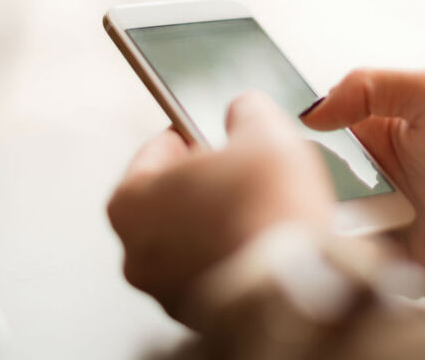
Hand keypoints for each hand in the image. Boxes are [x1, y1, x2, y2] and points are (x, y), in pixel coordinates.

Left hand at [108, 91, 332, 327]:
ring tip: (260, 209)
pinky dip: (232, 255)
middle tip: (244, 172)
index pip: (157, 149)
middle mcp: (136, 250)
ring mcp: (165, 287)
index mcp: (130, 200)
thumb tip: (246, 110)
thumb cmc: (266, 209)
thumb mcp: (263, 131)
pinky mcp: (198, 314)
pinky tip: (261, 241)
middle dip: (207, 183)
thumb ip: (247, 110)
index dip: (193, 133)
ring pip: (190, 239)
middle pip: (171, 198)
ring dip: (219, 222)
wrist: (294, 281)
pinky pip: (213, 270)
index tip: (213, 132)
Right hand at [301, 69, 424, 296]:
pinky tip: (342, 237)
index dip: (300, 137)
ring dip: (322, 214)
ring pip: (330, 219)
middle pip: (318, 180)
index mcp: (384, 134)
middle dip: (305, 179)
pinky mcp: (396, 261)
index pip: (322, 135)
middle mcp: (380, 178)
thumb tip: (313, 109)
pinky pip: (355, 259)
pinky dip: (344, 252)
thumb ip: (370, 87)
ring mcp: (386, 220)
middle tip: (299, 176)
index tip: (276, 134)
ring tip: (321, 206)